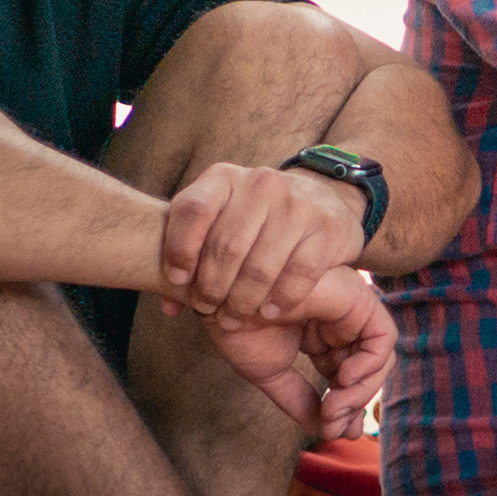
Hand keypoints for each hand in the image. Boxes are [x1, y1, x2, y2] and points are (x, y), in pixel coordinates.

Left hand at [159, 159, 370, 325]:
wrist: (323, 198)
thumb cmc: (256, 219)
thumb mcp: (219, 222)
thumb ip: (190, 256)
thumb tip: (169, 306)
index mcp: (225, 177)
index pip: (192, 209)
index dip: (179, 249)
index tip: (178, 280)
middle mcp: (261, 183)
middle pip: (226, 246)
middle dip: (211, 288)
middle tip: (208, 310)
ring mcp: (298, 203)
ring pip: (260, 267)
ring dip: (242, 302)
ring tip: (234, 317)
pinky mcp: (327, 226)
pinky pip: (298, 275)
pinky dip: (280, 300)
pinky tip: (268, 312)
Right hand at [201, 265, 392, 438]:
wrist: (222, 299)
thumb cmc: (239, 327)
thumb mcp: (273, 373)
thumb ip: (300, 401)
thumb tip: (327, 432)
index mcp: (320, 335)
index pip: (348, 374)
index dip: (346, 404)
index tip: (332, 429)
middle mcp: (340, 322)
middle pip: (368, 369)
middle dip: (354, 403)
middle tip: (332, 424)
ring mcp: (350, 308)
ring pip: (379, 357)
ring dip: (360, 392)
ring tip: (332, 409)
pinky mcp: (357, 298)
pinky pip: (382, 338)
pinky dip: (370, 366)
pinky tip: (343, 380)